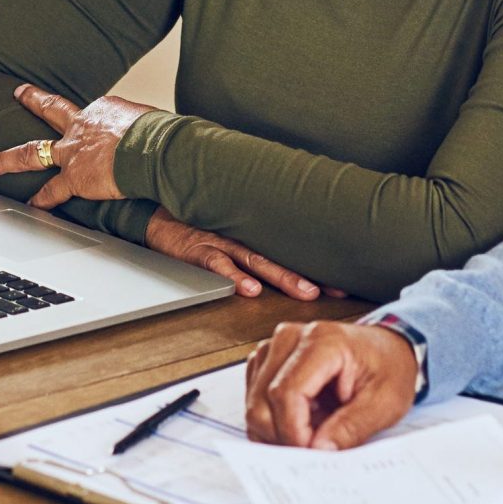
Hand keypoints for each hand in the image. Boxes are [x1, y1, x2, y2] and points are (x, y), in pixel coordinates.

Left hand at [0, 84, 152, 208]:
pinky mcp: (74, 177)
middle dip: (32, 100)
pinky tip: (30, 206)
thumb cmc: (160, 135)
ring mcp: (72, 151)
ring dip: (7, 159)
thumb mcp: (152, 120)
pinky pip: (52, 191)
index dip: (94, 121)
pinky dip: (40, 199)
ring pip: (32, 152)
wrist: (153, 149)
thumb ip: (145, 128)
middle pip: (51, 110)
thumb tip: (160, 136)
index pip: (91, 114)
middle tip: (19, 93)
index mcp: (103, 110)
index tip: (99, 126)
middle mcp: (82, 125)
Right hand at [145, 209, 323, 299]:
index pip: (291, 252)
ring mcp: (223, 243)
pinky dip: (234, 277)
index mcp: (253, 236)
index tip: (345, 282)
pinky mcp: (199, 249)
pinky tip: (249, 290)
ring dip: (283, 277)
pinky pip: (219, 264)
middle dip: (311, 274)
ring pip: (258, 261)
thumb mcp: (230, 230)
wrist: (157, 212)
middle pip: (283, 256)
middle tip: (336, 290)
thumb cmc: (197, 225)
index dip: (318, 267)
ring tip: (305, 291)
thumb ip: (255, 244)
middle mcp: (243, 237)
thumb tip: (284, 262)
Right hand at [243, 320, 417, 449]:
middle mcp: (291, 338)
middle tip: (312, 450)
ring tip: (313, 431)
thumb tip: (319, 450)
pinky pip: (255, 400)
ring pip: (254, 403)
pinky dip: (273, 420)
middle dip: (283, 436)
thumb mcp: (384, 403)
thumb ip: (351, 428)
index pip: (286, 393)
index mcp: (323, 341)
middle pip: (262, 400)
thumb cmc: (388, 368)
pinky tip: (301, 421)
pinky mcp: (268, 360)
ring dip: (277, 429)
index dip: (293, 431)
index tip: (311, 453)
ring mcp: (275, 347)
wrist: (388, 349)